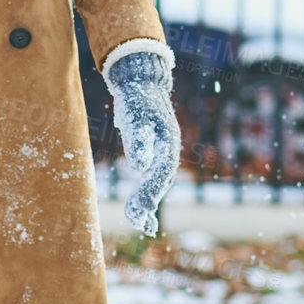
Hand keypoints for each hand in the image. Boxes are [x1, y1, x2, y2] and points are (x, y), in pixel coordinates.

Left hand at [103, 46, 179, 235]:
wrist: (140, 82)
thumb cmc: (136, 98)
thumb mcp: (135, 116)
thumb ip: (138, 140)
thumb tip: (139, 167)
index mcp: (168, 143)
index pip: (162, 173)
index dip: (151, 192)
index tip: (140, 208)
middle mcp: (168, 151)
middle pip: (161, 182)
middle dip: (149, 202)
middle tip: (135, 219)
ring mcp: (161, 153)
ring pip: (157, 183)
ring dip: (148, 203)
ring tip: (138, 222)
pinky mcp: (152, 154)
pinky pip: (150, 179)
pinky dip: (146, 196)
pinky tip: (139, 211)